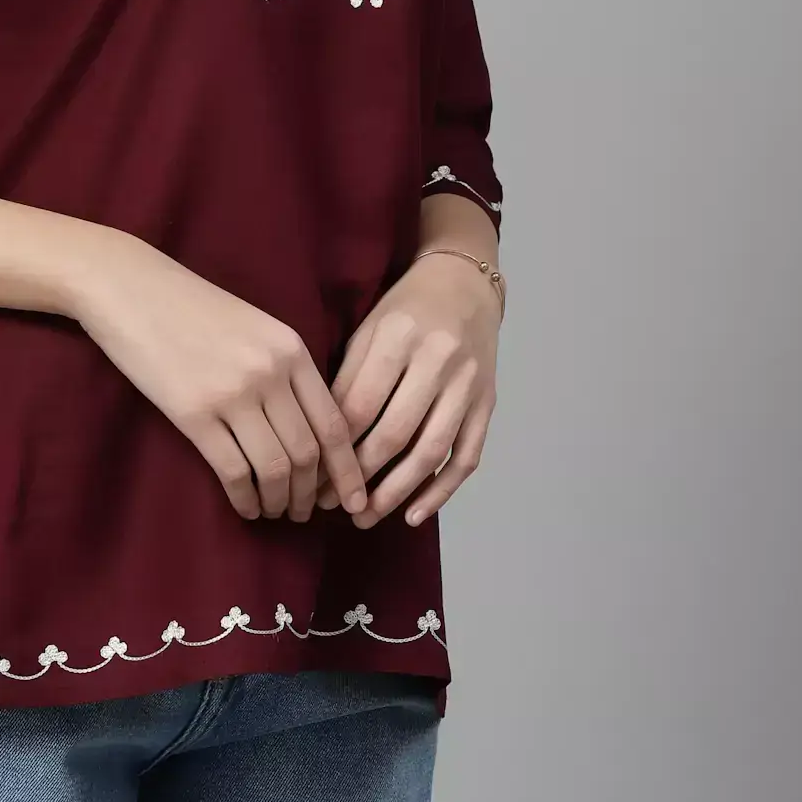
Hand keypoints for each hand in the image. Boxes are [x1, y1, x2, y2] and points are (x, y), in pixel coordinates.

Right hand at [71, 239, 368, 524]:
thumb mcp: (256, 327)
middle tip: (303, 512)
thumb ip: (286, 369)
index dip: (347, 470)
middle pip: (307, 452)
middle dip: (309, 494)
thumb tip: (310, 431)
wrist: (132, 289)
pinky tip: (245, 507)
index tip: (355, 499)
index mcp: (291, 348)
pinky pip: (234, 472)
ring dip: (279, 501)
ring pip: (275, 468)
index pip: (334, 423)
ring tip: (274, 512)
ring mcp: (233, 393)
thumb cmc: (193, 308)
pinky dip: (245, 499)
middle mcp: (270, 372)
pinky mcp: (194, 414)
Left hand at [313, 251, 501, 527]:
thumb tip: (321, 440)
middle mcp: (437, 360)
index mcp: (398, 337)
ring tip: (366, 516)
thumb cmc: (405, 308)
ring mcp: (468, 384)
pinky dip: (441, 490)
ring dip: (396, 492)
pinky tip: (414, 513)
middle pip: (393, 433)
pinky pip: (466, 456)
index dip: (334, 448)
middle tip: (332, 504)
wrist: (465, 284)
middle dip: (360, 477)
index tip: (313, 476)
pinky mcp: (487, 403)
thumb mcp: (368, 328)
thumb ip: (347, 378)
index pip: (360, 406)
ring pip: (430, 451)